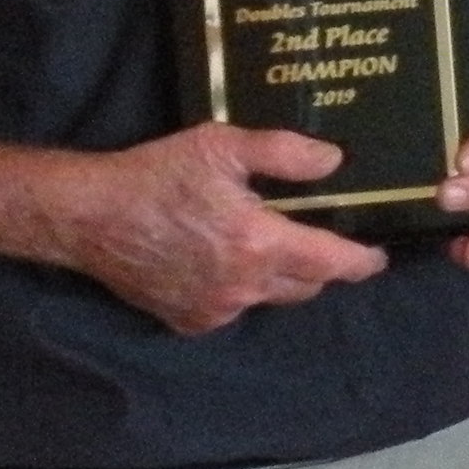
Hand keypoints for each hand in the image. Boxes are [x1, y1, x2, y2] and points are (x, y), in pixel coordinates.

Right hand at [44, 123, 381, 335]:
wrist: (90, 217)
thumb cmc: (157, 175)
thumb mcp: (222, 146)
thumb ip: (285, 153)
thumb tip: (334, 161)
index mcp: (259, 243)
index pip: (332, 264)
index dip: (362, 262)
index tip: (378, 255)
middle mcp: (243, 286)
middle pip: (308, 285)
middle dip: (324, 266)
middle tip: (323, 238)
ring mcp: (216, 309)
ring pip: (273, 298)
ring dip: (283, 277)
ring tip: (274, 245)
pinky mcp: (190, 321)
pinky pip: (236, 308)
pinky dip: (243, 288)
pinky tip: (228, 261)